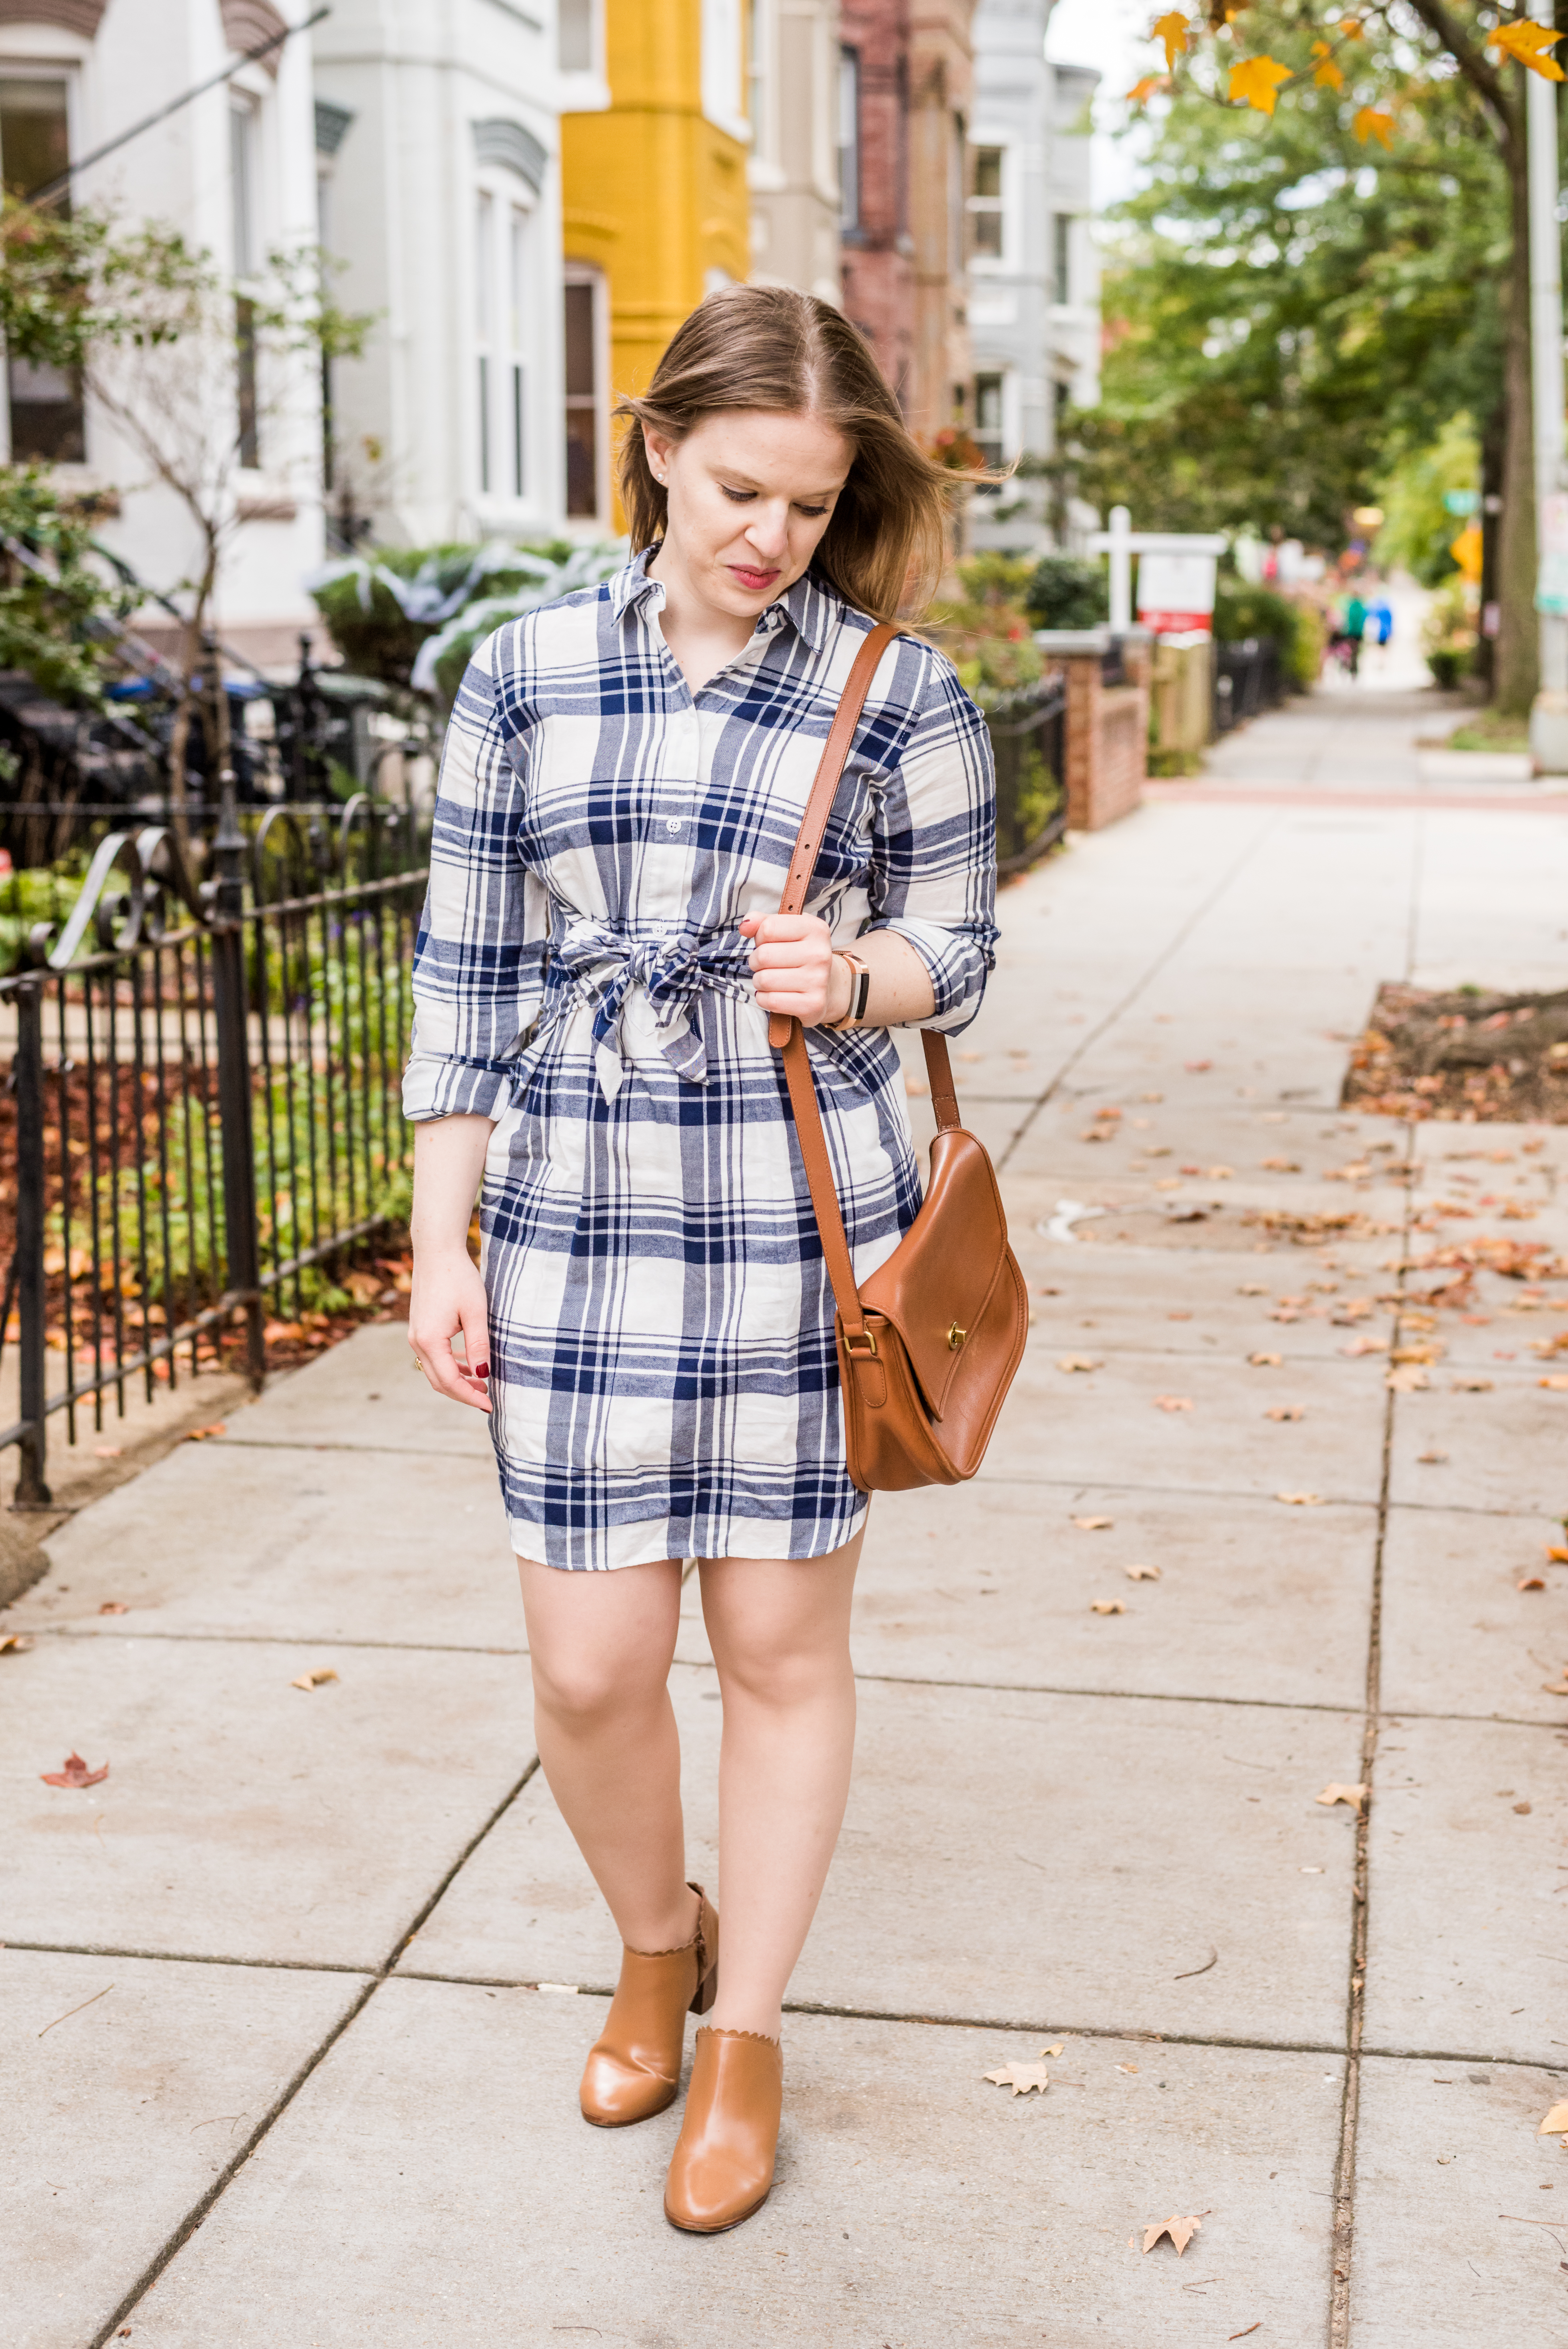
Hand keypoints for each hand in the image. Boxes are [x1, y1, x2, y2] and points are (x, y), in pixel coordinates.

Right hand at [408, 1248, 491, 1412]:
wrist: (437, 1251)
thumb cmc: (459, 1278)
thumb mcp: (476, 1313)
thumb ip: (478, 1346)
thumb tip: (483, 1374)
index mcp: (430, 1341)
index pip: (450, 1381)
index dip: (470, 1396)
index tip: (491, 1405)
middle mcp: (417, 1341)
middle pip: (439, 1381)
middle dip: (464, 1393)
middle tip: (489, 1399)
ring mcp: (415, 1335)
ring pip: (435, 1371)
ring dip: (458, 1380)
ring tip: (483, 1383)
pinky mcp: (419, 1328)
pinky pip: (433, 1357)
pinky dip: (451, 1365)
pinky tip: (469, 1364)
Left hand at [739, 914, 848, 1026]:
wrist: (828, 985)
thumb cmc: (799, 954)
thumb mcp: (786, 930)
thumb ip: (763, 922)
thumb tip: (745, 926)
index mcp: (815, 929)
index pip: (768, 928)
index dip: (760, 937)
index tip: (769, 943)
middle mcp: (820, 954)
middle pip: (763, 955)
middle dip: (756, 961)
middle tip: (766, 965)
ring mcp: (818, 981)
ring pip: (764, 980)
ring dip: (759, 981)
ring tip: (771, 979)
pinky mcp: (813, 1005)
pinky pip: (771, 1001)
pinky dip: (764, 998)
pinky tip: (775, 994)